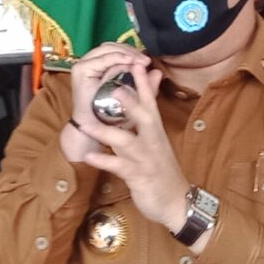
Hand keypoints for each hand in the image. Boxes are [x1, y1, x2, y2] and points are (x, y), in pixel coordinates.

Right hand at [61, 43, 150, 165]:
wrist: (95, 129)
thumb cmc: (113, 115)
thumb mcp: (134, 99)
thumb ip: (146, 87)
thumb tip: (157, 72)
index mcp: (102, 65)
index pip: (117, 49)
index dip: (133, 52)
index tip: (148, 61)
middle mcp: (91, 62)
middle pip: (113, 46)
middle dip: (130, 51)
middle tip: (145, 60)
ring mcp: (84, 65)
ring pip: (108, 48)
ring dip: (125, 53)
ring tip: (139, 61)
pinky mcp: (81, 70)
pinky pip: (102, 59)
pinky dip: (116, 57)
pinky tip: (128, 62)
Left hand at [72, 59, 191, 232]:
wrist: (176, 201)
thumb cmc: (161, 167)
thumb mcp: (157, 139)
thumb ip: (150, 112)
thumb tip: (153, 85)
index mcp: (155, 129)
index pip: (150, 101)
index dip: (144, 82)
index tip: (136, 61)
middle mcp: (152, 140)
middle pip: (143, 116)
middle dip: (129, 101)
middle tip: (114, 87)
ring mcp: (145, 158)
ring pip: (126, 142)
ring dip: (106, 132)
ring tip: (87, 122)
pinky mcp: (138, 176)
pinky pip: (119, 168)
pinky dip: (104, 162)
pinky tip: (89, 157)